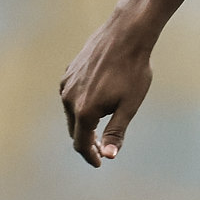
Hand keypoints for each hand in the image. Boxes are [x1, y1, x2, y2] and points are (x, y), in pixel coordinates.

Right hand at [59, 6, 156, 166]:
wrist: (125, 36)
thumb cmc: (133, 71)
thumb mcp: (129, 106)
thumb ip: (116, 132)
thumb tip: (107, 156)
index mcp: (84, 111)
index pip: (81, 143)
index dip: (90, 156)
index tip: (99, 164)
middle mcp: (69, 98)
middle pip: (75, 130)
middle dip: (87, 142)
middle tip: (101, 150)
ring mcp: (66, 84)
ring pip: (71, 113)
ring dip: (83, 124)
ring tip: (98, 130)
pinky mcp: (69, 72)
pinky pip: (70, 96)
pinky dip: (80, 107)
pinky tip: (93, 105)